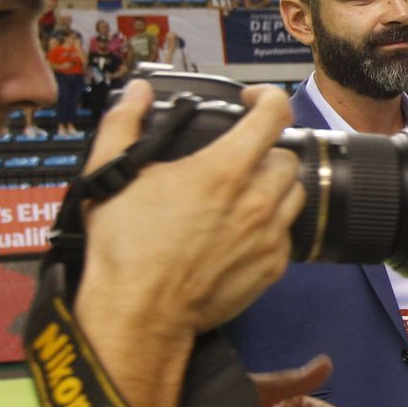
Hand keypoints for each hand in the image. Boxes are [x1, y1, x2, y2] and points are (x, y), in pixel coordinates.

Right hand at [71, 81, 303, 406]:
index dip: (268, 97)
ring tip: (241, 194)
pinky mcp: (274, 266)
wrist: (141, 312)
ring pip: (295, 193)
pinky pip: (287, 234)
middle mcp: (257, 200)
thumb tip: (137, 94)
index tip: (255, 100)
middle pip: (287, 157)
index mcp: (225, 170)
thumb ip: (125, 124)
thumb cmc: (127, 249)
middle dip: (264, 151)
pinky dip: (271, 226)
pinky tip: (242, 231)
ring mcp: (271, 235)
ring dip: (274, 187)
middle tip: (237, 160)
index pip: (275, 114)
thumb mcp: (112, 175)